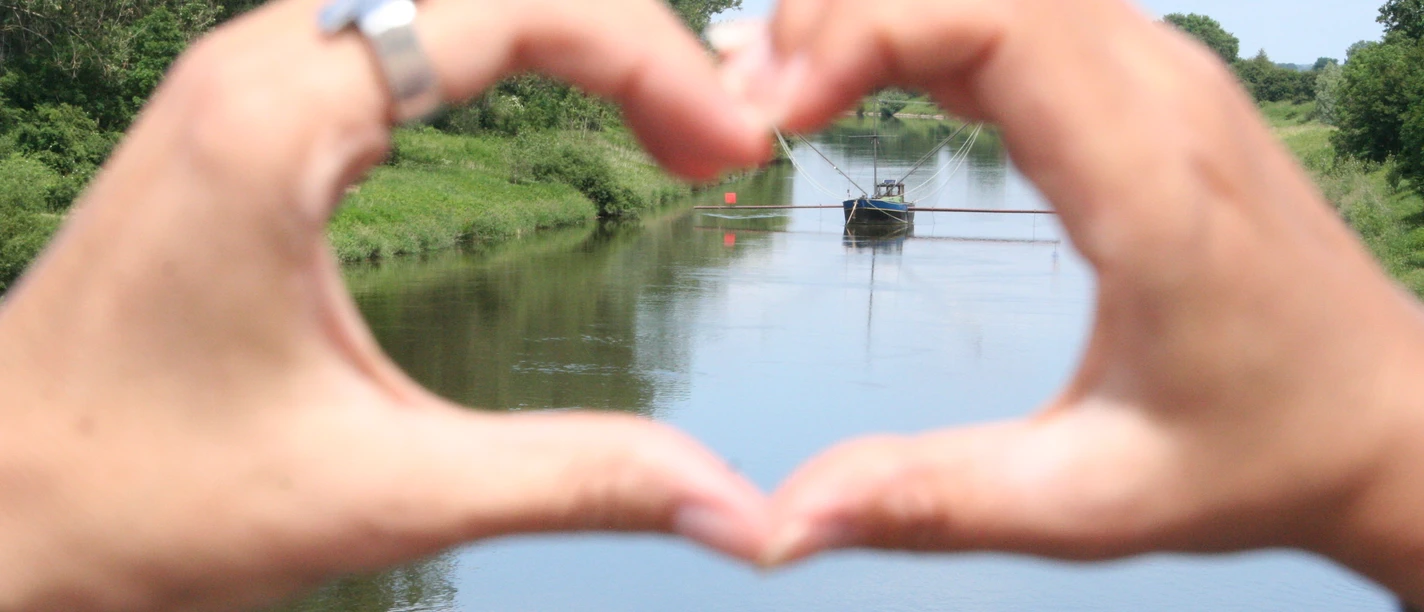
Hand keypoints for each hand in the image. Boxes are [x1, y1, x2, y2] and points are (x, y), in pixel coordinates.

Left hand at [0, 1, 769, 609]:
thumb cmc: (132, 499)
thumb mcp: (378, 493)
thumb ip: (570, 478)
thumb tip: (726, 500)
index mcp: (279, 121)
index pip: (510, 5)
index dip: (649, 59)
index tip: (730, 147)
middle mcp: (253, 69)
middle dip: (622, 40)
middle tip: (710, 142)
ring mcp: (240, 85)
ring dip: (561, 37)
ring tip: (656, 126)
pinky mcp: (242, 123)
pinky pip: (395, 33)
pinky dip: (496, 54)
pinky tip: (541, 111)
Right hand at [725, 0, 1423, 602]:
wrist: (1387, 419)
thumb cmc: (1262, 452)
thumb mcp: (1092, 500)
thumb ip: (933, 501)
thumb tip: (783, 521)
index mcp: (1153, 182)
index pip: (998, 22)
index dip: (864, 32)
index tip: (774, 115)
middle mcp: (1164, 96)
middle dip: (841, 17)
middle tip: (748, 108)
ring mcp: (1161, 78)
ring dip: (878, 14)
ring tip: (782, 94)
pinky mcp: (1145, 88)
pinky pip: (1018, 11)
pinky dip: (924, 25)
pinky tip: (860, 81)